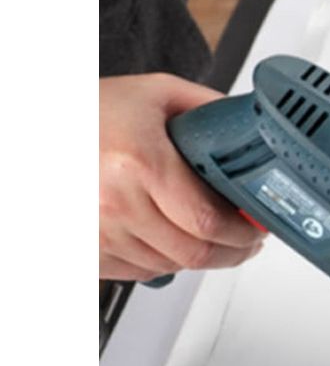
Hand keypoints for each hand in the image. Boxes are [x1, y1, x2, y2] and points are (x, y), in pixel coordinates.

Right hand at [99, 74, 263, 280]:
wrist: (36, 125)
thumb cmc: (91, 110)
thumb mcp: (158, 93)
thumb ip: (210, 110)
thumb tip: (252, 128)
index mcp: (138, 163)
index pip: (208, 222)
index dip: (243, 233)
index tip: (257, 229)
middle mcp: (114, 202)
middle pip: (194, 253)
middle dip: (232, 252)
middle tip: (246, 241)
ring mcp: (97, 231)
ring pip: (170, 266)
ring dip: (199, 257)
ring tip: (210, 236)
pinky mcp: (86, 250)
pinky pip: (140, 272)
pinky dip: (163, 260)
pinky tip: (169, 237)